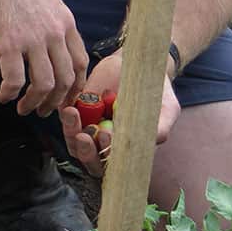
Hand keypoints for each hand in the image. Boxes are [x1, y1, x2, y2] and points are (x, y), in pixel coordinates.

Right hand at [0, 0, 87, 116]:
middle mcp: (54, 34)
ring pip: (43, 85)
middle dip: (55, 101)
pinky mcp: (9, 44)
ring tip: (23, 109)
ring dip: (34, 103)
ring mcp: (33, 40)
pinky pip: (14, 79)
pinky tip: (2, 96)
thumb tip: (49, 40)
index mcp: (66, 22)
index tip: (66, 97)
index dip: (75, 86)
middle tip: (44, 111)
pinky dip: (9, 93)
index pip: (81, 63)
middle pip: (64, 79)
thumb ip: (51, 21)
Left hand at [57, 51, 180, 177]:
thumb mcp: (166, 109)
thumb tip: (153, 142)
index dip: (107, 157)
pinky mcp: (77, 109)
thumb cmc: (156, 93)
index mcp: (128, 149)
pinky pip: (65, 118)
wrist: (138, 65)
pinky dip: (65, 116)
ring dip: (70, 131)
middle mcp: (106, 142)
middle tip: (84, 136)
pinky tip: (69, 108)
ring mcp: (89, 126)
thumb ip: (161, 128)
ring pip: (73, 141)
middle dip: (85, 151)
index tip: (105, 137)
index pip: (114, 165)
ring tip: (73, 114)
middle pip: (89, 159)